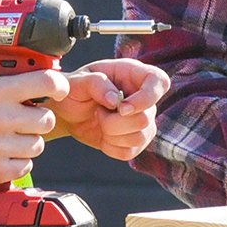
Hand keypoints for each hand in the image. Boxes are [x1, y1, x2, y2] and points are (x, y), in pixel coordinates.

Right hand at [0, 70, 66, 194]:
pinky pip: (25, 167)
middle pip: (47, 119)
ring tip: (5, 142)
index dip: (58, 86)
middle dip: (37, 120)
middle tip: (22, 122)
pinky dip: (16, 164)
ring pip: (37, 145)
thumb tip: (15, 74)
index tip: (57, 90)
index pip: (45, 82)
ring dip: (26, 144)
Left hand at [49, 58, 169, 160]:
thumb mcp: (77, 81)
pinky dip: (111, 148)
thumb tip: (114, 100)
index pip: (160, 81)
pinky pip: (131, 152)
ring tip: (100, 122)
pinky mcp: (136, 140)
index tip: (122, 108)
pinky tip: (102, 137)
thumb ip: (96, 84)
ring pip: (141, 137)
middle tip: (98, 113)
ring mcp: (142, 119)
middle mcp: (142, 96)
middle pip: (146, 118)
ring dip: (112, 135)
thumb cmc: (73, 90)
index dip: (147, 98)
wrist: (67, 112)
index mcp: (132, 74)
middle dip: (115, 122)